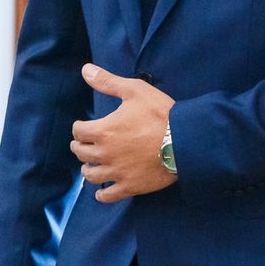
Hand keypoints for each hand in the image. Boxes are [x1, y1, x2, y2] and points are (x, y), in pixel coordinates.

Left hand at [73, 65, 176, 201]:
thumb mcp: (134, 90)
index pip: (78, 131)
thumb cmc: (160, 113)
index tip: (85, 127)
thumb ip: (107, 82)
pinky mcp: (130, 186)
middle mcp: (105, 154)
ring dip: (88, 169)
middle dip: (81, 147)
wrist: (185, 140)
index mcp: (103, 130)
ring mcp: (117, 172)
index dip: (80, 127)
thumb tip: (85, 69)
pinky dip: (102, 195)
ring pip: (91, 176)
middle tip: (86, 144)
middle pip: (81, 153)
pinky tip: (101, 193)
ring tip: (91, 166)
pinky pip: (108, 196)